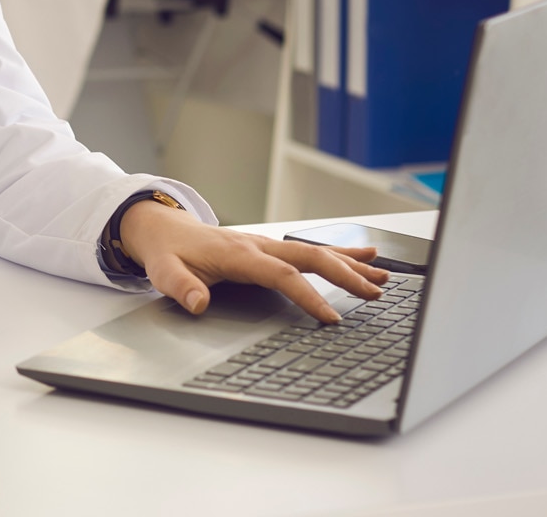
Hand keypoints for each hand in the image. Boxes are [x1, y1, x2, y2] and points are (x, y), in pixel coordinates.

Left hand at [118, 202, 389, 322]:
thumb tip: (198, 302)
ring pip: (317, 252)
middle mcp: (259, 245)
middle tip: (374, 295)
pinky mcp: (270, 247)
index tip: (332, 318)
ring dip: (351, 263)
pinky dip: (341, 253)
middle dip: (345, 276)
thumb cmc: (167, 253)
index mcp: (239, 254)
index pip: (282, 275)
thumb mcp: (164, 272)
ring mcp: (268, 244)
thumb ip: (180, 287)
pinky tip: (365, 256)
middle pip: (311, 258)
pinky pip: (311, 250)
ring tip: (383, 277)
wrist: (163, 228)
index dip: (309, 296)